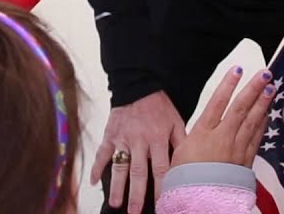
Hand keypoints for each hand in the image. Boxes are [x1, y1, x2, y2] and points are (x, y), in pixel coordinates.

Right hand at [91, 90, 186, 213]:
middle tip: (134, 212)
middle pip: (138, 172)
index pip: (161, 168)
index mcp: (158, 138)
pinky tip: (93, 182)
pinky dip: (96, 167)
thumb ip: (181, 142)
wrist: (138, 84)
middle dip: (136, 195)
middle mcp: (139, 140)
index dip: (161, 187)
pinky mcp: (110, 134)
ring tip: (116, 203)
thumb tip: (190, 162)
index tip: (162, 203)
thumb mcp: (176, 121)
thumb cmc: (159, 105)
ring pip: (119, 166)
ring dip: (117, 186)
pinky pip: (102, 153)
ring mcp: (122, 138)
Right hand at [171, 66, 273, 167]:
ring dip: (262, 103)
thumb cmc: (185, 176)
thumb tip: (201, 123)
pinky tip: (268, 113)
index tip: (238, 69)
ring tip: (271, 87)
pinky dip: (262, 124)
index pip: (218, 103)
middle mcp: (222, 138)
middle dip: (253, 89)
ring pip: (252, 121)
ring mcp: (236, 149)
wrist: (199, 201)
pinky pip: (256, 138)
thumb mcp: (181, 151)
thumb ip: (194, 134)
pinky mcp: (245, 160)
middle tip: (265, 73)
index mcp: (203, 132)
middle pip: (240, 108)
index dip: (228, 85)